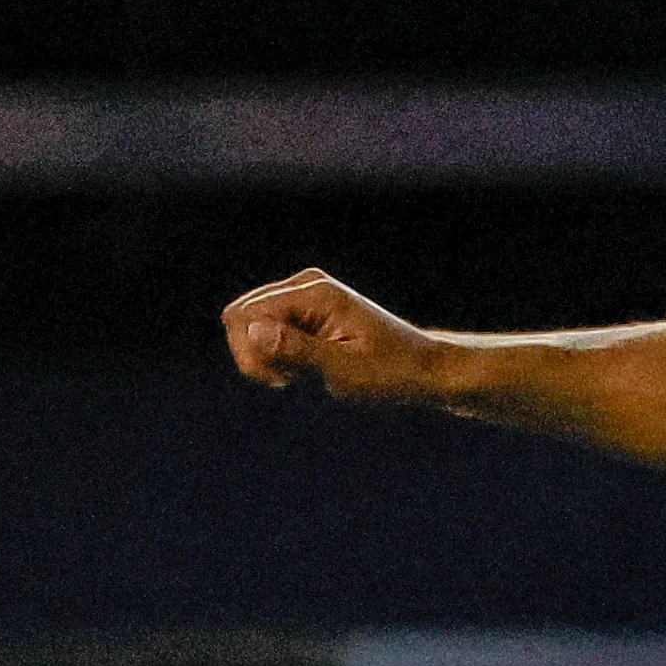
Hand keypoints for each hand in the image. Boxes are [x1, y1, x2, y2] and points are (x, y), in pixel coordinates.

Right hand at [222, 268, 452, 403]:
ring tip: (300, 374)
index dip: (250, 353)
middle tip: (289, 379)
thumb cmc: (392, 372)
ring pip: (250, 324)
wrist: (425, 369)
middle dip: (253, 353)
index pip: (244, 316)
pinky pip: (268, 329)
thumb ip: (298, 350)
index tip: (283, 381)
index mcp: (314, 292)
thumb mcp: (345, 370)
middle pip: (239, 315)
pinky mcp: (306, 310)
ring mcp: (304, 294)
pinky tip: (303, 368)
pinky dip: (277, 353)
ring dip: (266, 355)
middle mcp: (305, 284)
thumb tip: (253, 331)